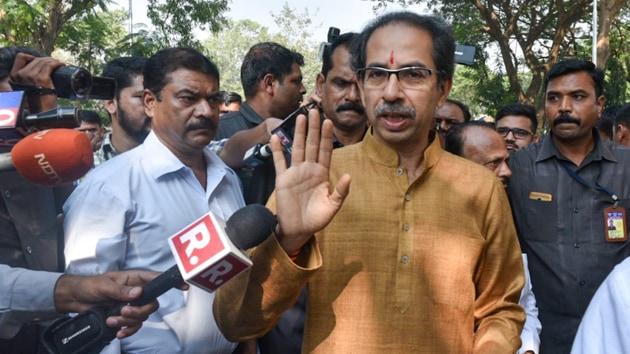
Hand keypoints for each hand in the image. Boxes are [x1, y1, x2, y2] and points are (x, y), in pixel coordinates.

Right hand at [10, 53, 63, 112]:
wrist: (42, 112)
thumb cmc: (38, 100)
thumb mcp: (28, 86)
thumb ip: (28, 78)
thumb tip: (39, 68)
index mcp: (15, 75)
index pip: (20, 57)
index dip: (32, 56)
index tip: (41, 60)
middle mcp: (21, 74)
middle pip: (35, 59)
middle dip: (46, 59)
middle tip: (54, 62)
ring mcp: (31, 76)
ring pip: (43, 61)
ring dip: (53, 60)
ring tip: (59, 63)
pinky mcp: (42, 79)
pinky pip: (50, 65)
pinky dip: (57, 63)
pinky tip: (61, 64)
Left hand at [54, 270, 187, 338]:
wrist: (76, 299)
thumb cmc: (91, 286)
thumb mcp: (104, 285)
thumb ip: (121, 290)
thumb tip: (138, 293)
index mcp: (135, 279)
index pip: (157, 279)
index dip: (171, 282)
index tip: (183, 286)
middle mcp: (137, 292)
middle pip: (152, 304)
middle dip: (138, 312)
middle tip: (123, 312)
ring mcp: (132, 305)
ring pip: (142, 317)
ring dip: (128, 322)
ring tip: (111, 320)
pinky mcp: (126, 317)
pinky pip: (135, 326)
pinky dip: (127, 331)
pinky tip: (118, 332)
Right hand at [271, 108, 350, 253]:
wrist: (298, 230)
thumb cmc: (317, 219)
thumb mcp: (333, 206)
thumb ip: (340, 191)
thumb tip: (349, 176)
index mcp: (322, 174)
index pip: (325, 150)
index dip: (326, 136)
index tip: (328, 122)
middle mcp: (309, 169)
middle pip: (311, 144)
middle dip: (313, 128)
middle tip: (314, 111)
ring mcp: (295, 173)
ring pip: (297, 148)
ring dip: (298, 133)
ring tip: (300, 117)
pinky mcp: (283, 179)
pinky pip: (280, 162)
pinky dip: (278, 150)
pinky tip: (276, 137)